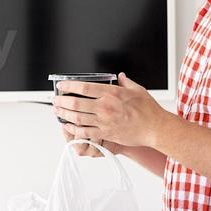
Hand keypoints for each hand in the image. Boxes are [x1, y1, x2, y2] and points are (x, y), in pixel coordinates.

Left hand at [52, 72, 171, 149]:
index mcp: (112, 94)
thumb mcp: (137, 90)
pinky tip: (67, 125)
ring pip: (78, 118)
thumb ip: (125, 82)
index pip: (85, 88)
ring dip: (64, 114)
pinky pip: (85, 131)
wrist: (155, 128)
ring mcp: (104, 121)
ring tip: (57, 110)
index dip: (70, 86)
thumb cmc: (148, 109)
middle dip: (62, 101)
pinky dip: (73, 129)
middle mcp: (105, 107)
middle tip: (55, 99)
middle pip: (77, 103)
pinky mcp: (106, 133)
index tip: (61, 85)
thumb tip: (120, 77)